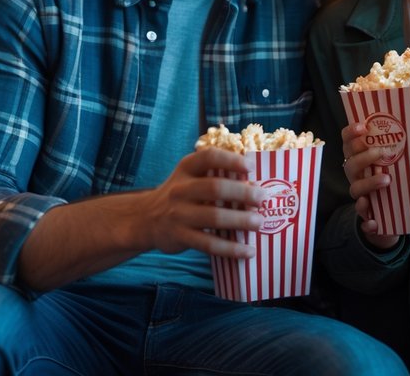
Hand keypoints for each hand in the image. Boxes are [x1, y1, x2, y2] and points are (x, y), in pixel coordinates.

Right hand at [141, 148, 262, 258]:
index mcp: (186, 168)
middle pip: (214, 187)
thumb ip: (215, 175)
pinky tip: (248, 251)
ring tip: (259, 223)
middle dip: (242, 192)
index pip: (208, 157)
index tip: (251, 166)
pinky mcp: (179, 237)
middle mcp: (180, 189)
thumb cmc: (181, 195)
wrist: (147, 219)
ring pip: (213, 217)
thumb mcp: (190, 177)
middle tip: (262, 198)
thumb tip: (257, 182)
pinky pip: (209, 244)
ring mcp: (178, 213)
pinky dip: (231, 248)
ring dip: (240, 220)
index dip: (231, 160)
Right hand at [341, 122, 398, 250]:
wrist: (392, 217)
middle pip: (350, 164)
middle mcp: (357, 176)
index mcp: (361, 160)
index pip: (348, 142)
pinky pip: (363, 218)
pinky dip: (367, 219)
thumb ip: (405, 150)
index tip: (363, 127)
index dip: (351, 133)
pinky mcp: (367, 216)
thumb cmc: (396, 181)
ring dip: (368, 183)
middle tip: (380, 152)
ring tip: (386, 180)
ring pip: (355, 189)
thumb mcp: (398, 164)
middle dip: (363, 156)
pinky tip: (374, 221)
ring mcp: (361, 196)